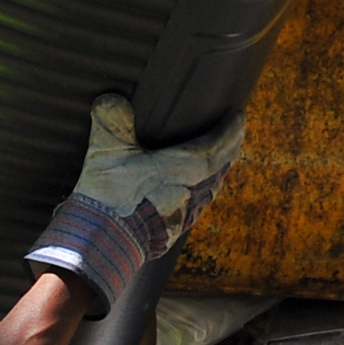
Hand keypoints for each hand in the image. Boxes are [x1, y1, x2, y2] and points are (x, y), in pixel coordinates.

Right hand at [24, 94, 246, 312]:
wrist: (104, 244)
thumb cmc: (108, 197)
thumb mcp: (105, 154)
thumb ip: (111, 123)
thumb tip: (111, 100)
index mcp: (180, 170)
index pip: (215, 148)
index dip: (229, 132)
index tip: (239, 117)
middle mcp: (190, 192)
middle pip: (219, 168)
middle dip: (230, 148)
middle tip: (237, 133)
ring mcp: (184, 214)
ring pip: (211, 189)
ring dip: (220, 170)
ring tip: (222, 159)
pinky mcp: (173, 230)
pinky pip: (198, 206)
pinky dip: (205, 191)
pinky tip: (198, 192)